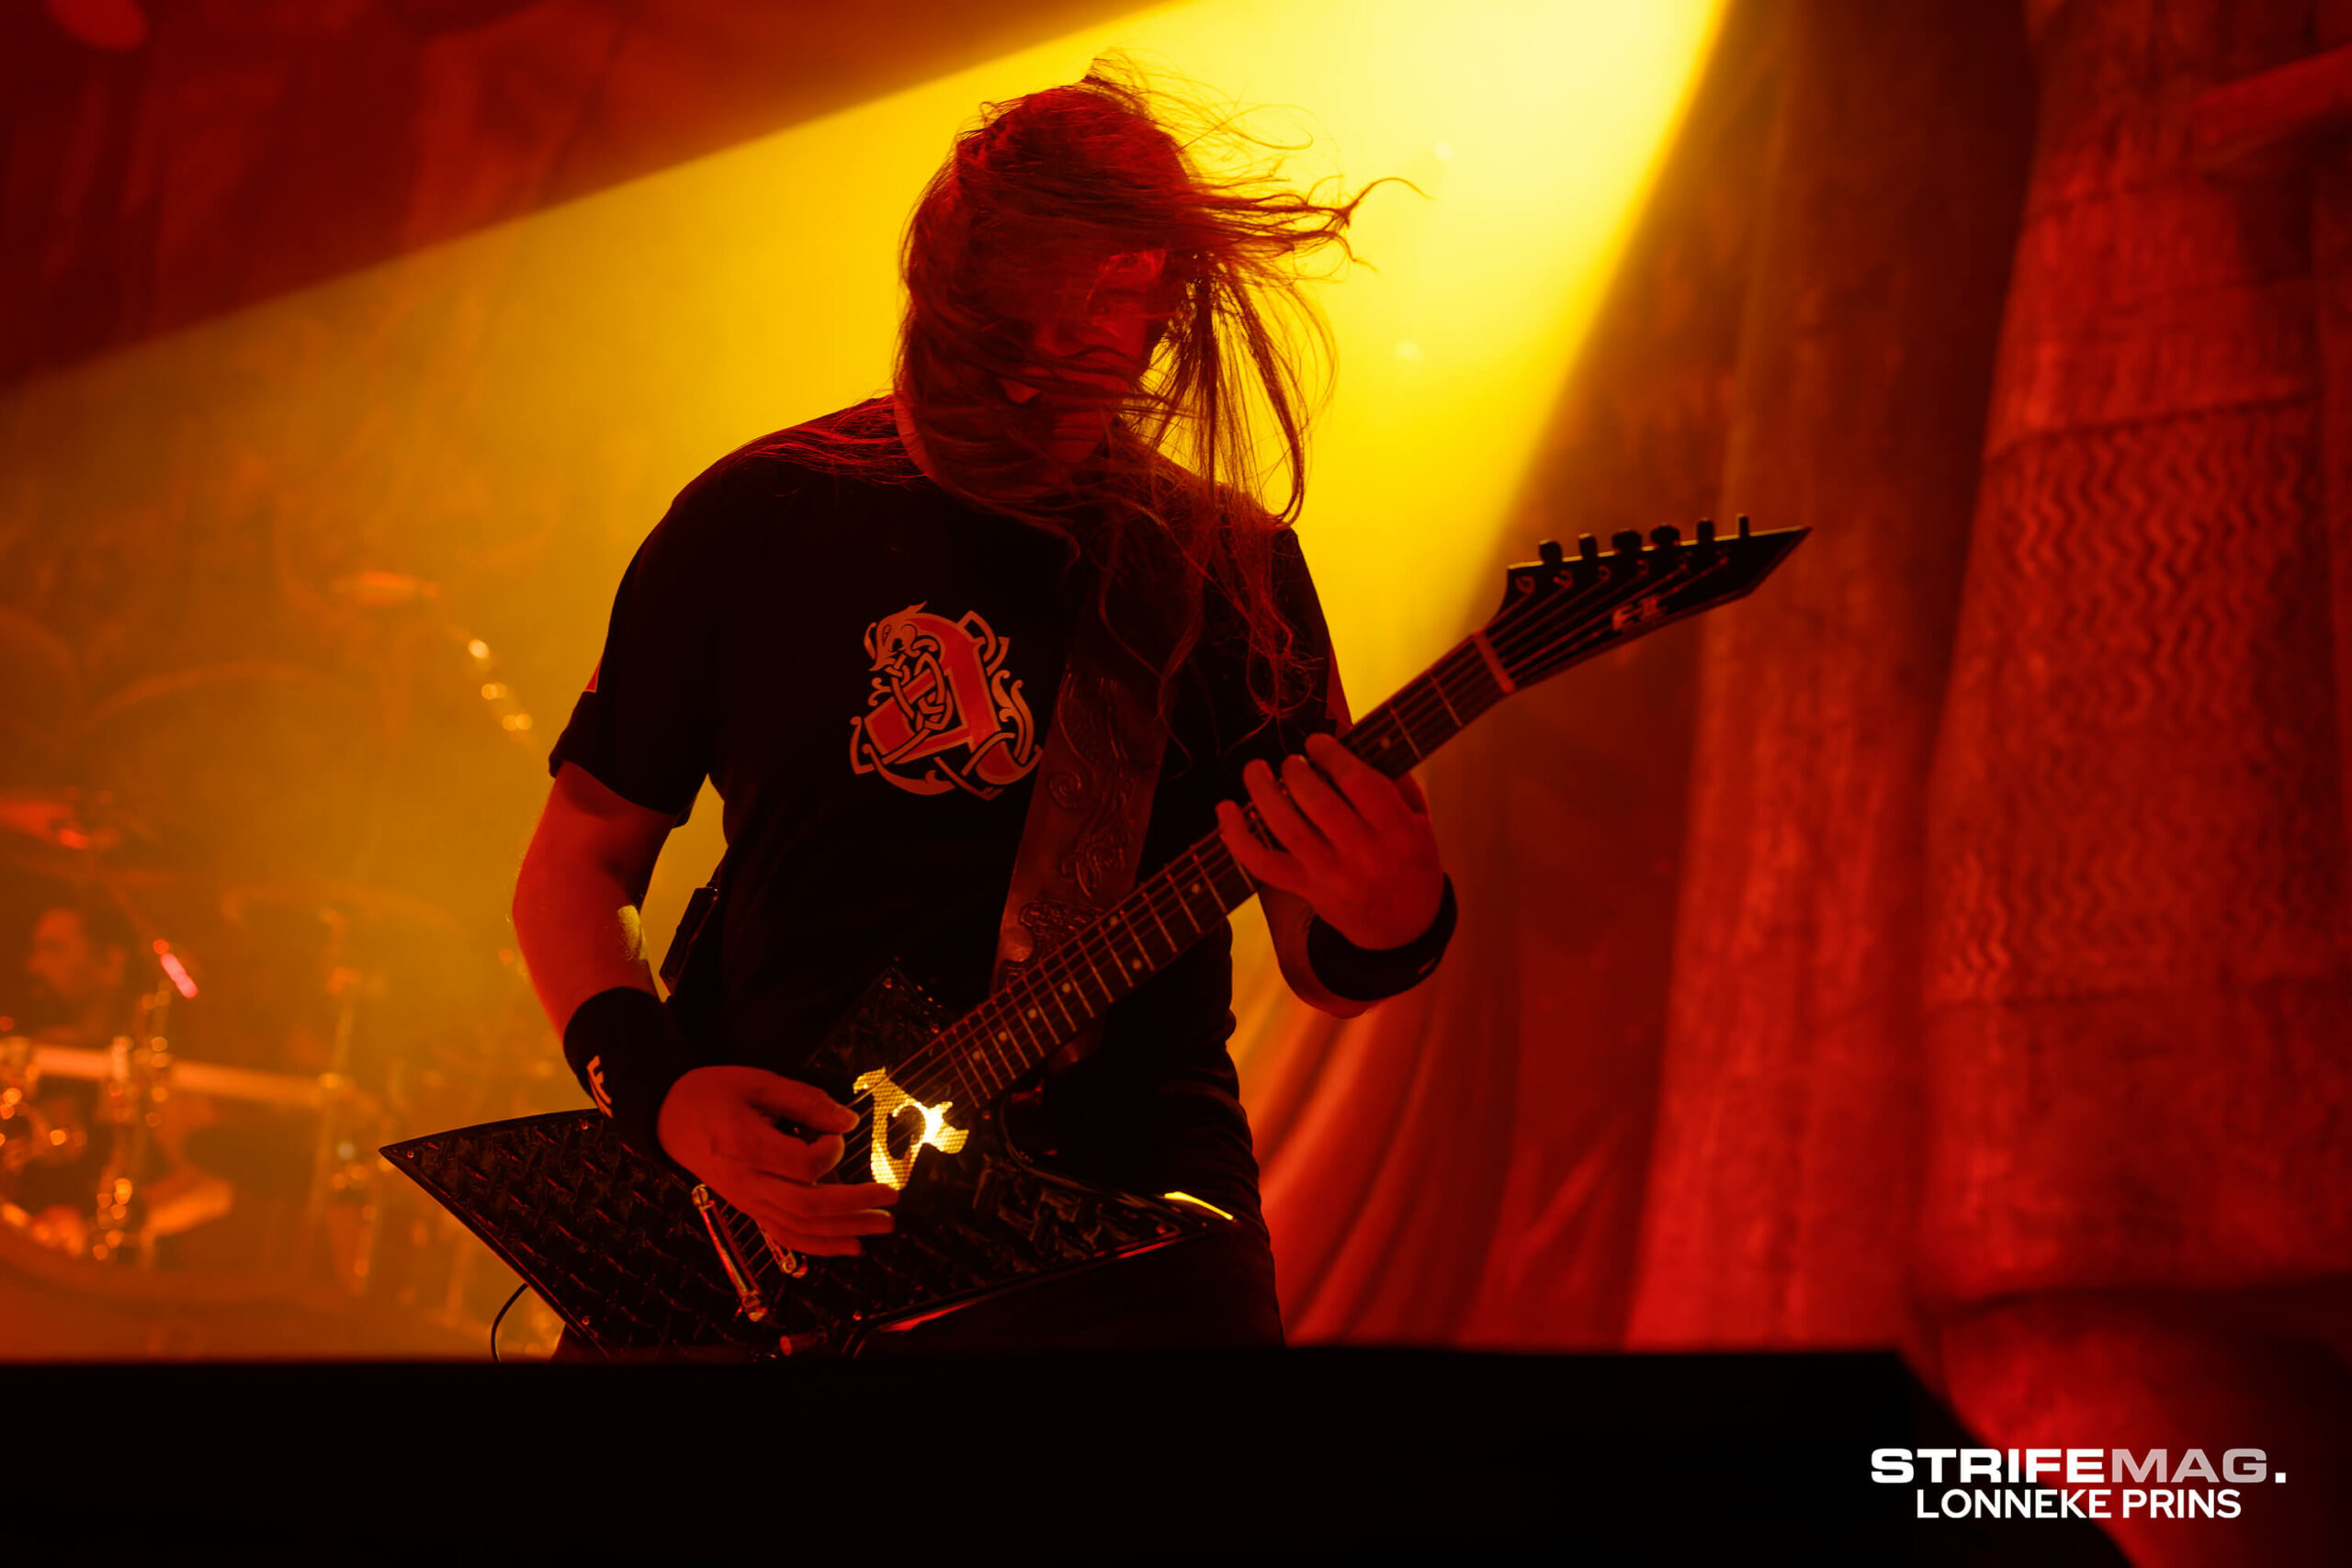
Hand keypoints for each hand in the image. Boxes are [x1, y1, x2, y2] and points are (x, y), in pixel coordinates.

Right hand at [655, 1065, 897, 1257]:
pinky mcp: (748, 1209)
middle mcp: (746, 1181)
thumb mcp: (756, 1081)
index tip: (839, 1133)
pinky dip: (819, 1246)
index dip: (830, 1151)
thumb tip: (847, 1120)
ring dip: (845, 1231)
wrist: (667, 1117)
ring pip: (799, 1228)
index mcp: (745, 1144)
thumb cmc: (712, 1093)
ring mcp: (746, 1200)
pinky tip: (849, 1247)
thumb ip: (803, 1100)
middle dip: (854, 1205)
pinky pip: (785, 1235)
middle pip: (806, 1206)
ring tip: (882, 1226)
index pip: (801, 1164)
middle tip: (891, 1197)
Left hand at [1215, 731, 1444, 949]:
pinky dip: (1238, 837)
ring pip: (1288, 830)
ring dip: (1264, 794)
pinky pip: (1263, 863)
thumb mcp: (1419, 821)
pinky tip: (1225, 809)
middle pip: (1319, 804)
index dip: (1331, 755)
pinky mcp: (1305, 889)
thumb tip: (1350, 743)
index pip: (1360, 784)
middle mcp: (1364, 855)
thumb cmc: (1411, 862)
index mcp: (1398, 831)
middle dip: (1296, 773)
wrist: (1404, 928)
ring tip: (1256, 770)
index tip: (1317, 743)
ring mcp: (1331, 875)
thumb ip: (1394, 781)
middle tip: (1290, 761)